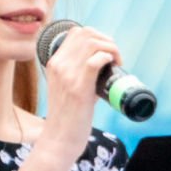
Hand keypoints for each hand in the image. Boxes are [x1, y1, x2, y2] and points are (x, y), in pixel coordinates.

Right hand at [36, 25, 121, 160]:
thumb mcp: (66, 86)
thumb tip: (103, 63)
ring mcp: (67, 76)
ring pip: (92, 43)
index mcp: (54, 62)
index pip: (76, 32)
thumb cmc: (67, 115)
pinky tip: (112, 67)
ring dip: (111, 49)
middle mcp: (59, 65)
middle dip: (106, 40)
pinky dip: (108, 58)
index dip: (97, 36)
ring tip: (116, 63)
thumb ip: (78, 72)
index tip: (106, 51)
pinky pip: (95, 61)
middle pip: (86, 33)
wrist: (59, 139)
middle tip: (114, 57)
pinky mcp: (78, 89)